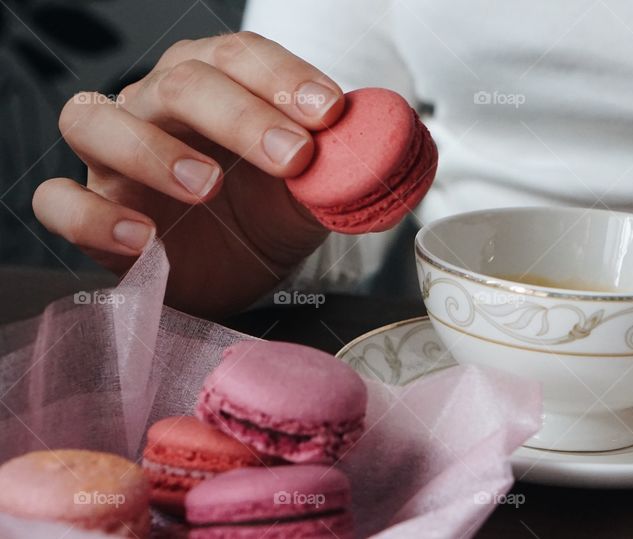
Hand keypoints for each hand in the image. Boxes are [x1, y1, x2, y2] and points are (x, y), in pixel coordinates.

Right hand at [33, 32, 343, 317]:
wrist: (236, 274)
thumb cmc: (269, 216)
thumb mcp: (315, 192)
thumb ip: (347, 167)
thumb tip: (397, 145)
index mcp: (216, 85)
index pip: (239, 55)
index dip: (283, 78)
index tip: (329, 114)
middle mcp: (157, 107)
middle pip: (179, 82)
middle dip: (241, 116)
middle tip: (294, 156)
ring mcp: (114, 158)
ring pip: (94, 119)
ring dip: (153, 148)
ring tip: (208, 185)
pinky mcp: (93, 212)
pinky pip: (56, 201)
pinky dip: (91, 216)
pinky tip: (144, 240)